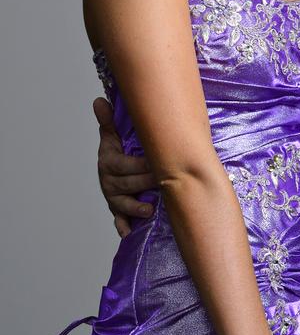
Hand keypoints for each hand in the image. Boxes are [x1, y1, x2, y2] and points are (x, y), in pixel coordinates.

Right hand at [94, 97, 156, 236]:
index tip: (157, 164)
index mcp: (109, 162)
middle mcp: (108, 181)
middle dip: (146, 184)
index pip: (123, 165)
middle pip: (127, 184)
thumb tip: (99, 101)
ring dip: (135, 208)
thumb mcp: (112, 135)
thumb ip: (108, 121)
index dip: (140, 166)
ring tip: (149, 210)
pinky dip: (122, 226)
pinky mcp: (117, 209)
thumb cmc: (118, 150)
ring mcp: (112, 196)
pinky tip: (128, 233)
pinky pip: (118, 219)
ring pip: (122, 204)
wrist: (114, 166)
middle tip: (166, 182)